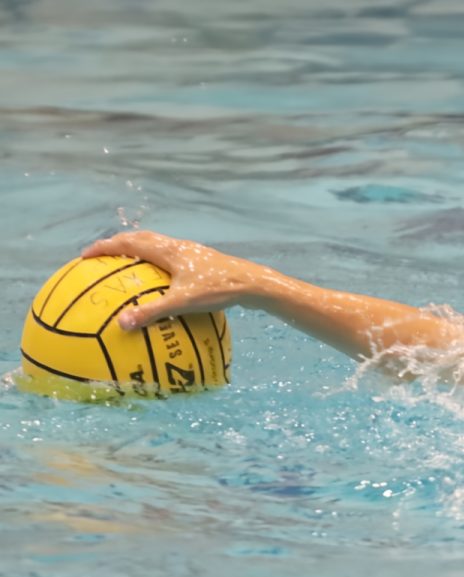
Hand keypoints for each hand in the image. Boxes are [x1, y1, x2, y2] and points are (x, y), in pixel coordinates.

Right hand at [82, 231, 263, 330]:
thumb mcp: (182, 302)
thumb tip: (121, 324)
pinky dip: (156, 263)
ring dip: (138, 251)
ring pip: (157, 246)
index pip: (128, 243)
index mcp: (168, 250)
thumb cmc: (218, 290)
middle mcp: (177, 246)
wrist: (252, 283)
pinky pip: (170, 257)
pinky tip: (161, 281)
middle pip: (141, 240)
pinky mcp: (201, 261)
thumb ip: (151, 312)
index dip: (105, 247)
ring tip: (125, 265)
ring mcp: (190, 252)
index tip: (85, 255)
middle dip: (118, 246)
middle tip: (100, 257)